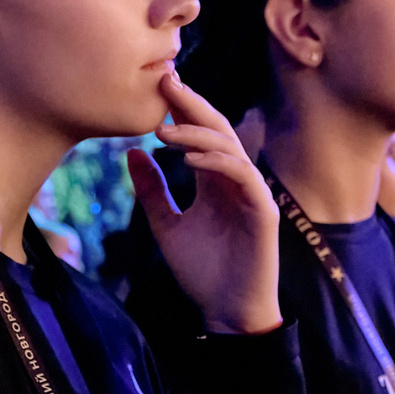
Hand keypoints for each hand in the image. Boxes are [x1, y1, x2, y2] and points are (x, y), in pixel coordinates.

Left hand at [128, 68, 281, 334]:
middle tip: (165, 80)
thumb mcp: (166, 226)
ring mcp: (252, 193)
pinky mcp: (263, 212)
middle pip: (216, 130)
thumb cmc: (201, 272)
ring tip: (164, 128)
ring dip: (197, 134)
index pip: (199, 134)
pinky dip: (218, 163)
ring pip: (229, 148)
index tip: (156, 84)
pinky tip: (191, 159)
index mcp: (214, 180)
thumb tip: (130, 152)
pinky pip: (243, 176)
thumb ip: (151, 191)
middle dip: (191, 104)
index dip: (181, 108)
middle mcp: (235, 180)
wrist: (227, 313)